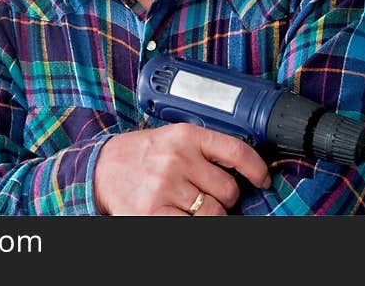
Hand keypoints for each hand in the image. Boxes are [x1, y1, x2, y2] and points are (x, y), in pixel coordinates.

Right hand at [92, 123, 271, 215]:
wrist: (100, 168)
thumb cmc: (141, 155)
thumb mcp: (173, 139)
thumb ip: (203, 151)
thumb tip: (241, 174)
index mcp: (186, 136)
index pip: (236, 151)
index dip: (257, 169)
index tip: (263, 180)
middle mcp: (177, 158)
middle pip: (228, 189)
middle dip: (224, 198)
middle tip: (207, 196)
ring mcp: (165, 187)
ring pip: (215, 213)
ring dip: (210, 215)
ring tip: (192, 208)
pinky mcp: (153, 212)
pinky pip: (192, 227)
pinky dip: (194, 225)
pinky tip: (185, 218)